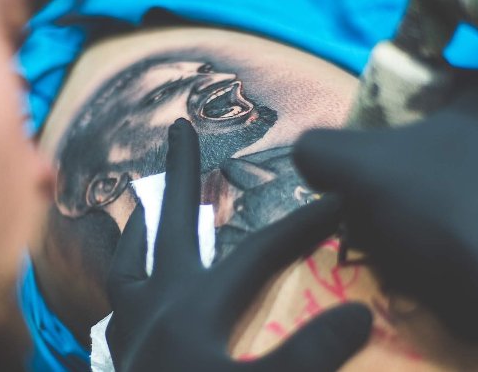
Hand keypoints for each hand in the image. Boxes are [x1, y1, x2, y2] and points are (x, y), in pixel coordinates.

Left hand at [106, 118, 371, 371]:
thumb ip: (307, 356)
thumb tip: (359, 314)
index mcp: (192, 312)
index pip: (257, 254)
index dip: (301, 228)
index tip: (339, 204)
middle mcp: (156, 311)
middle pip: (170, 224)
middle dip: (182, 174)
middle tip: (181, 129)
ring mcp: (133, 336)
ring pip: (131, 261)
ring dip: (144, 225)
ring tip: (145, 201)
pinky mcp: (126, 362)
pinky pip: (119, 303)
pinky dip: (128, 279)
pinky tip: (139, 289)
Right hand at [293, 70, 477, 366]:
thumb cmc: (439, 208)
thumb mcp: (354, 166)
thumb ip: (317, 148)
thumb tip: (310, 154)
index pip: (413, 86)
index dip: (375, 118)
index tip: (358, 154)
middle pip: (430, 135)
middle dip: (393, 167)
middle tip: (369, 198)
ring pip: (450, 176)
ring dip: (414, 200)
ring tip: (391, 233)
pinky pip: (476, 209)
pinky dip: (446, 226)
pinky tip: (427, 253)